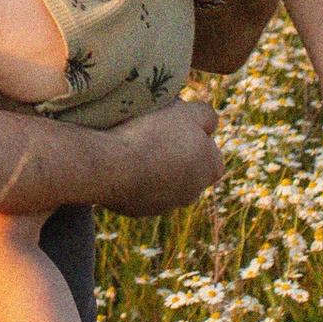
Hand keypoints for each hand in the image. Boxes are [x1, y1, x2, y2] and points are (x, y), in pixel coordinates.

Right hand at [88, 99, 222, 214]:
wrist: (110, 165)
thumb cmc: (152, 133)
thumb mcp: (185, 111)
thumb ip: (206, 115)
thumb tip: (208, 121)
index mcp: (210, 168)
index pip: (212, 153)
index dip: (196, 136)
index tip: (176, 124)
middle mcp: (192, 192)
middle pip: (189, 169)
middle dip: (176, 154)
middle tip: (155, 134)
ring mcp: (165, 205)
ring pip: (164, 182)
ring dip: (155, 168)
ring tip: (134, 147)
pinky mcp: (138, 210)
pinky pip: (140, 191)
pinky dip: (134, 179)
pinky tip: (120, 162)